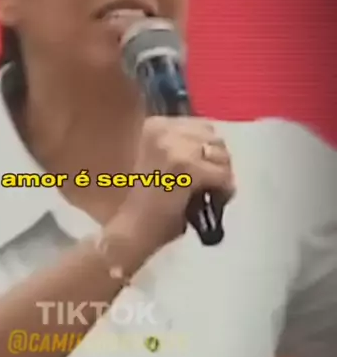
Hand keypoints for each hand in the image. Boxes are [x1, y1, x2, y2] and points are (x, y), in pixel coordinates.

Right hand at [110, 116, 234, 254]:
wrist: (131, 231)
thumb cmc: (145, 205)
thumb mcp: (161, 162)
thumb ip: (183, 149)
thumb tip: (215, 151)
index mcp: (154, 125)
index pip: (201, 126)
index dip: (208, 150)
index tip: (205, 169)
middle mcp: (161, 129)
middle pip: (213, 137)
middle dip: (218, 161)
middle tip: (212, 184)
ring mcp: (172, 147)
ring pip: (221, 155)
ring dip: (223, 175)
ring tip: (213, 193)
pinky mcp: (185, 167)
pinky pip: (222, 174)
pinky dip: (225, 190)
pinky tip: (215, 202)